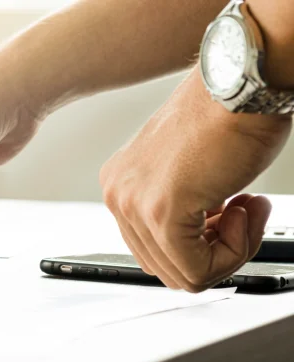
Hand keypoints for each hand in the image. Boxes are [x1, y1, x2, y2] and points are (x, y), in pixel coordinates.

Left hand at [100, 69, 290, 291]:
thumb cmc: (227, 118)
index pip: (153, 249)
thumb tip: (196, 246)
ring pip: (183, 273)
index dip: (203, 243)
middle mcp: (118, 194)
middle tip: (245, 213)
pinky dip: (234, 252)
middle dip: (216, 250)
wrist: (241, 84)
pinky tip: (246, 208)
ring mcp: (134, 204)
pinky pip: (197, 270)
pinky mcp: (161, 212)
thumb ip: (182, 210)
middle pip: (166, 265)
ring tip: (247, 207)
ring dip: (229, 250)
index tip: (231, 214)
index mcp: (121, 184)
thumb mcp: (191, 175)